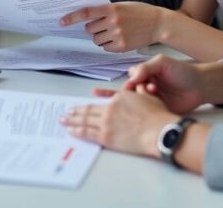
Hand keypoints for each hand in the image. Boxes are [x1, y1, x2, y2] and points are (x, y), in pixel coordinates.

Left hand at [59, 2, 166, 51]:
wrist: (158, 24)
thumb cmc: (140, 12)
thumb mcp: (123, 5)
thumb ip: (107, 9)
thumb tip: (89, 16)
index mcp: (111, 8)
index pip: (86, 13)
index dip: (72, 18)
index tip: (62, 21)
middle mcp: (113, 22)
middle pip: (90, 29)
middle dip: (93, 28)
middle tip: (102, 25)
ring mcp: (117, 35)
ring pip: (96, 40)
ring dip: (100, 37)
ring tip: (113, 32)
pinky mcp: (122, 46)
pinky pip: (106, 48)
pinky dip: (109, 45)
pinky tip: (119, 39)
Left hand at [61, 86, 175, 156]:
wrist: (159, 131)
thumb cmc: (157, 115)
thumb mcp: (149, 97)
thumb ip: (141, 90)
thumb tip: (140, 85)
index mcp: (119, 98)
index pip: (101, 101)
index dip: (91, 103)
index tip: (83, 105)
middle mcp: (110, 109)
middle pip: (88, 110)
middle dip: (75, 112)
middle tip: (67, 113)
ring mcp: (106, 123)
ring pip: (84, 121)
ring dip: (72, 121)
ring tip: (63, 121)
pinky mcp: (106, 137)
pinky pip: (87, 133)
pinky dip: (77, 131)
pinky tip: (71, 131)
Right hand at [122, 54, 207, 113]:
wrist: (200, 86)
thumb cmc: (182, 71)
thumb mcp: (162, 63)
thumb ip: (145, 67)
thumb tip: (131, 78)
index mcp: (146, 74)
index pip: (131, 78)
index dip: (132, 80)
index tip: (138, 81)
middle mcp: (147, 86)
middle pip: (133, 91)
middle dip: (138, 89)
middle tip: (149, 87)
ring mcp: (152, 98)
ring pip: (139, 101)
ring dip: (144, 97)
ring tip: (155, 91)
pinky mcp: (158, 109)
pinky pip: (148, 111)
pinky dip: (149, 108)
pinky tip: (156, 102)